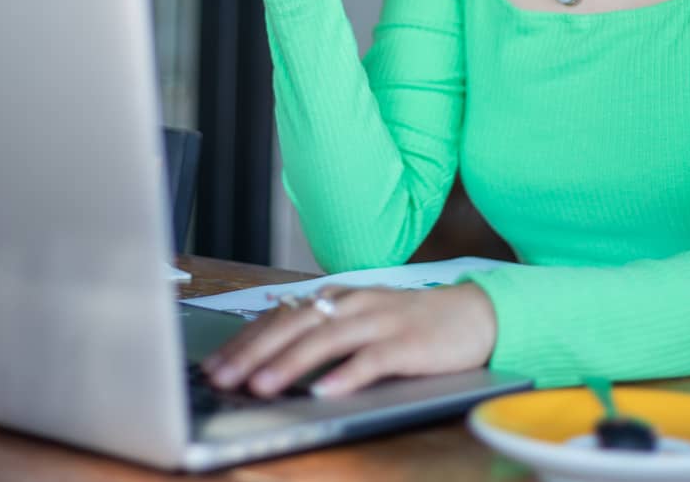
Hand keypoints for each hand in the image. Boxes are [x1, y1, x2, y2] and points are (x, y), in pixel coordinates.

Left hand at [200, 282, 497, 398]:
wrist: (475, 314)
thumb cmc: (411, 324)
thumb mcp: (361, 320)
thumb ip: (322, 331)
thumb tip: (270, 359)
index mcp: (338, 297)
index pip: (281, 318)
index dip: (245, 341)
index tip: (214, 365)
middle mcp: (353, 303)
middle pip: (295, 326)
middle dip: (254, 353)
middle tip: (222, 378)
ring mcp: (381, 321)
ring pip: (327, 340)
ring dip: (290, 364)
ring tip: (261, 386)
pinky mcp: (408, 343)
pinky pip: (372, 359)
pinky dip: (346, 375)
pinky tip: (324, 392)